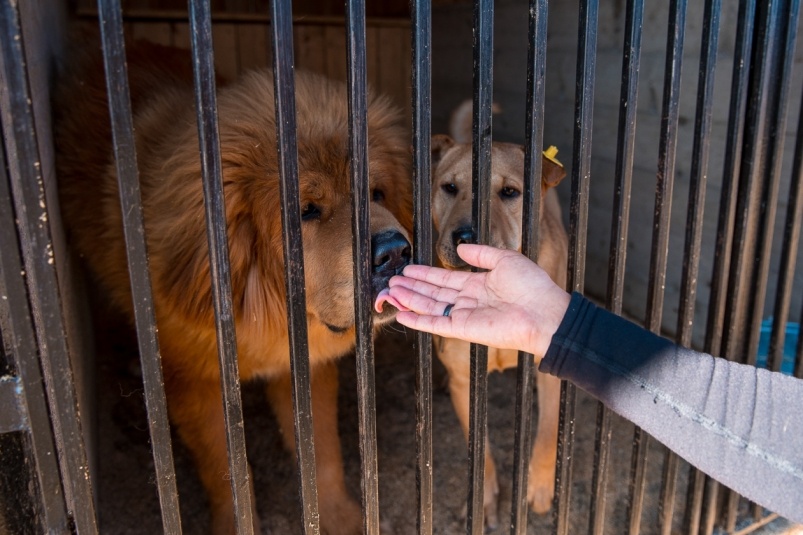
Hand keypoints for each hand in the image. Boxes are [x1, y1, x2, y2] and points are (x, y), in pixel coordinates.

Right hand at [384, 244, 570, 359]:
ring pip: (429, 307)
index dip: (425, 274)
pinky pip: (435, 324)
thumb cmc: (532, 286)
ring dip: (409, 299)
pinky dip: (417, 320)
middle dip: (412, 287)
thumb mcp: (505, 259)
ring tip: (390, 291)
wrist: (545, 312)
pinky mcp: (463, 329)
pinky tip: (402, 314)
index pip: (444, 280)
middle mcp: (468, 302)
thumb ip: (481, 254)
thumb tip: (460, 250)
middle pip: (432, 294)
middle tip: (391, 280)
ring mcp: (464, 316)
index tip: (407, 269)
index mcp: (478, 285)